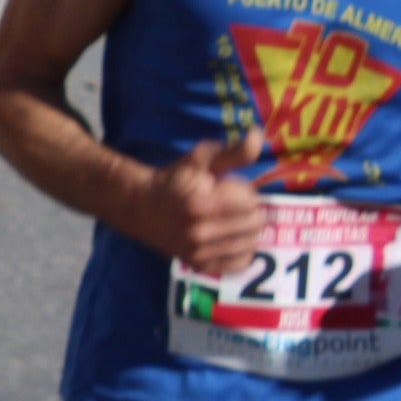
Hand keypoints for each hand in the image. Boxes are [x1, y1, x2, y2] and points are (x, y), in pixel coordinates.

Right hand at [137, 130, 269, 275]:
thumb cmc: (173, 180)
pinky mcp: (199, 265)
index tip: (233, 189)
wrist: (141, 207)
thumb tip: (259, 136)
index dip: (247, 192)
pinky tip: (233, 239)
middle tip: (235, 205)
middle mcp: (201, 231)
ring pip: (250, 244)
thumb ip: (233, 151)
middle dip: (251, 211)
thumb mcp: (201, 159)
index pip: (251, 202)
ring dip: (249, 231)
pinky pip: (239, 263)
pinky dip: (243, 251)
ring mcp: (200, 251)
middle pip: (254, 224)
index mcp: (202, 203)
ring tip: (235, 221)